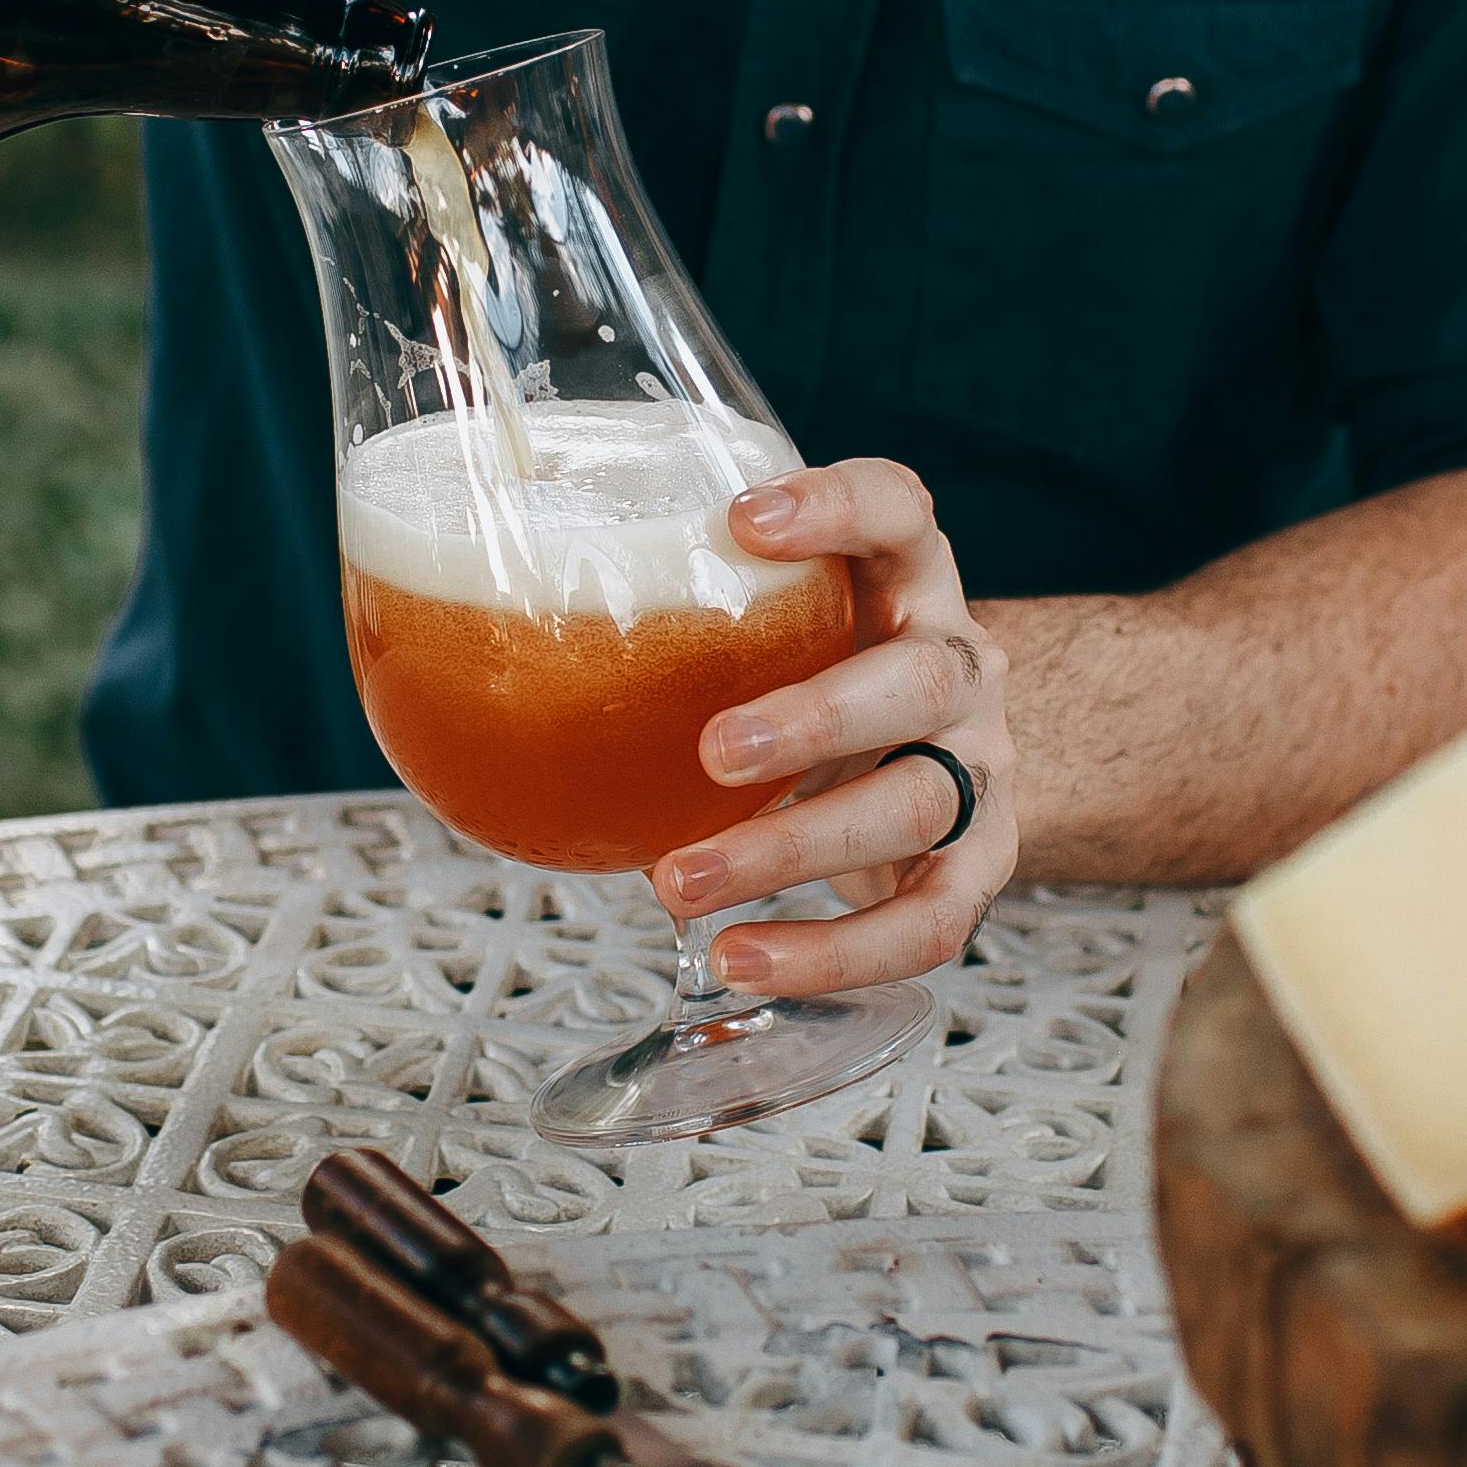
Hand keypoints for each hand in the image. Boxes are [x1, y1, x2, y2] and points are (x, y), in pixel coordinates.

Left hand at [649, 457, 1012, 995]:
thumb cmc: (829, 676)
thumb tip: (480, 654)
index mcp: (909, 581)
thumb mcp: (783, 626)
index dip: (836, 507)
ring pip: (918, 805)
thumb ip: (687, 622)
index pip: (900, 511)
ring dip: (793, 849)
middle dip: (816, 721)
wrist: (944, 751)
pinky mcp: (987, 863)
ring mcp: (983, 766)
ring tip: (681, 883)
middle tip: (712, 752)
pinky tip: (743, 958)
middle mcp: (963, 665)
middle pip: (919, 680)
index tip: (743, 520)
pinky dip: (835, 953)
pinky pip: (929, 922)